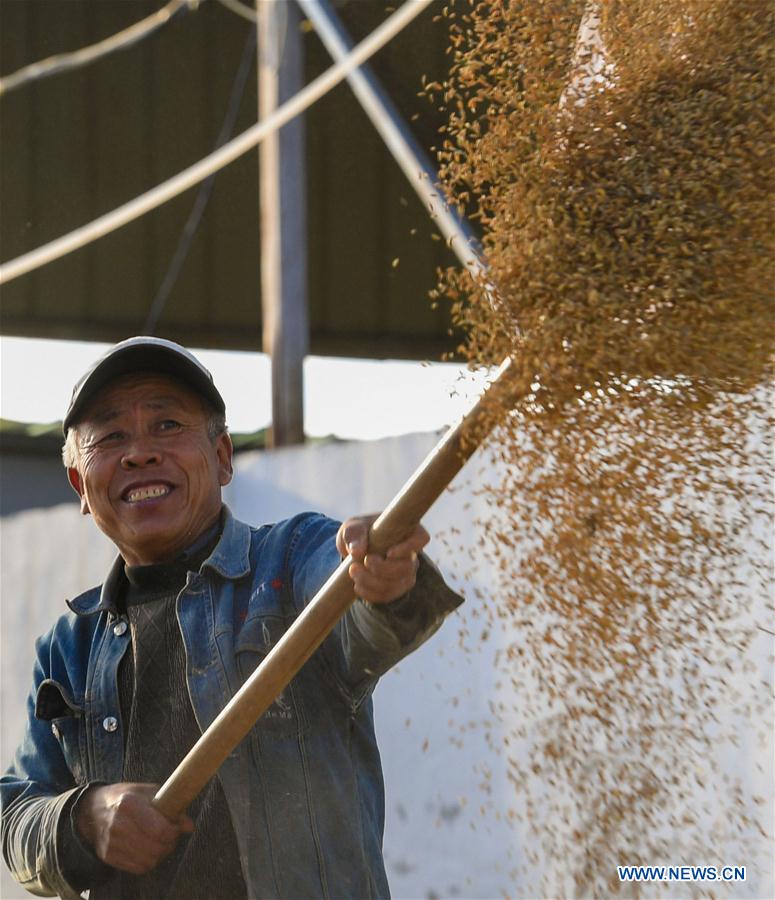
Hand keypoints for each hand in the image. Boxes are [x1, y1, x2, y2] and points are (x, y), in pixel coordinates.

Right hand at [76, 782, 193, 873]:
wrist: (93, 810)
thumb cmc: (126, 797)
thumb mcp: (148, 793)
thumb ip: (171, 807)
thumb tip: (189, 826)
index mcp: (129, 804)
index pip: (160, 829)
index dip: (174, 831)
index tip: (177, 827)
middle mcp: (118, 825)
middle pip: (155, 847)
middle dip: (170, 844)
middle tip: (172, 836)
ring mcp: (112, 843)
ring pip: (148, 860)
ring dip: (161, 854)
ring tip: (162, 843)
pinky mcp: (108, 856)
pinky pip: (138, 868)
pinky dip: (148, 862)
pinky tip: (149, 850)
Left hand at [336, 515, 429, 604]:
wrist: (355, 551)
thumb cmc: (359, 533)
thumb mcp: (352, 528)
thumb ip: (354, 534)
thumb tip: (357, 550)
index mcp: (407, 532)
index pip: (421, 538)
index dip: (409, 547)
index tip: (388, 553)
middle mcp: (412, 554)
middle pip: (408, 567)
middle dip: (382, 568)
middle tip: (364, 560)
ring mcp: (406, 574)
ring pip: (396, 584)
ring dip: (371, 581)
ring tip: (353, 570)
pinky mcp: (396, 588)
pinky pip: (387, 596)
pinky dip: (370, 593)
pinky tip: (357, 585)